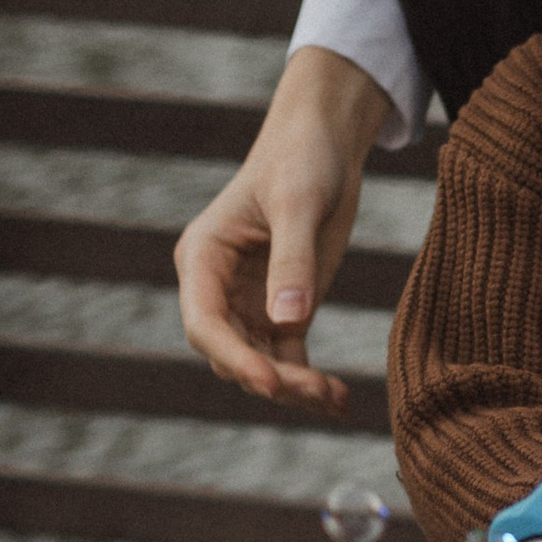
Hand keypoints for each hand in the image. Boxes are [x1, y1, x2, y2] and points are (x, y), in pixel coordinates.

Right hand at [173, 44, 392, 405]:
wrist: (326, 142)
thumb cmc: (302, 159)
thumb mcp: (298, 203)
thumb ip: (293, 261)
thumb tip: (287, 324)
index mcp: (203, 257)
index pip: (205, 323)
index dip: (233, 357)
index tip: (269, 382)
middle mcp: (218, 288)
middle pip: (231, 352)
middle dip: (269, 378)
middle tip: (316, 392)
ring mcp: (250, 303)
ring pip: (261, 363)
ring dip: (293, 387)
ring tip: (335, 399)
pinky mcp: (285, 311)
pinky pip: (290, 358)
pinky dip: (310, 380)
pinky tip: (338, 399)